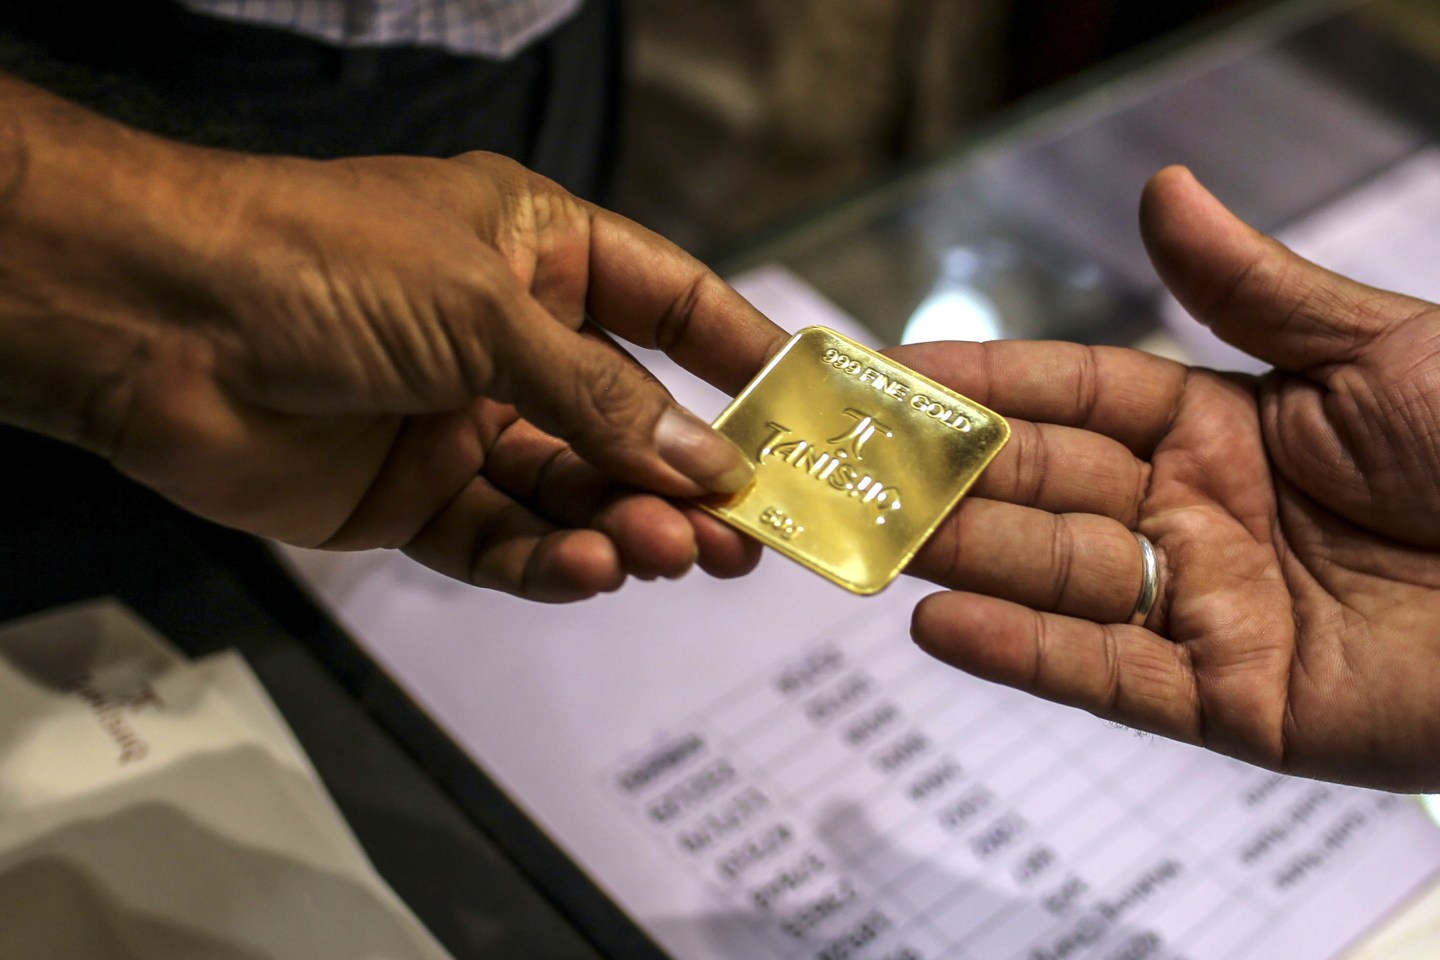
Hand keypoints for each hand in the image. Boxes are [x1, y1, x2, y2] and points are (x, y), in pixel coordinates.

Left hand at [0, 78, 787, 599]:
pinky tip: (588, 568)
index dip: (740, 354)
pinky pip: (505, 541)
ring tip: (672, 552)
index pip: (669, 304)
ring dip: (627, 525)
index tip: (806, 412)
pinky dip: (550, 562)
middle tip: (747, 532)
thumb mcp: (485, 312)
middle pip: (631, 420)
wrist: (155, 324)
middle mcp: (510, 342)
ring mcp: (464, 423)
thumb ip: (599, 399)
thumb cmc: (322, 263)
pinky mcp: (415, 499)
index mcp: (537, 255)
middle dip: (689, 475)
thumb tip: (709, 466)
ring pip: (576, 492)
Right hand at [895, 166, 1439, 790]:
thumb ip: (1254, 292)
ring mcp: (1208, 609)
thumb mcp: (1381, 352)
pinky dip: (1023, 654)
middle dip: (945, 469)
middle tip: (840, 458)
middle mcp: (1198, 514)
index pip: (1073, 394)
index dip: (985, 379)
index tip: (890, 367)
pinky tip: (938, 623)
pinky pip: (1109, 676)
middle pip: (1045, 487)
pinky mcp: (1231, 701)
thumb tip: (1160, 192)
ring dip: (960, 552)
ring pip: (1057, 576)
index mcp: (1224, 424)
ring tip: (865, 532)